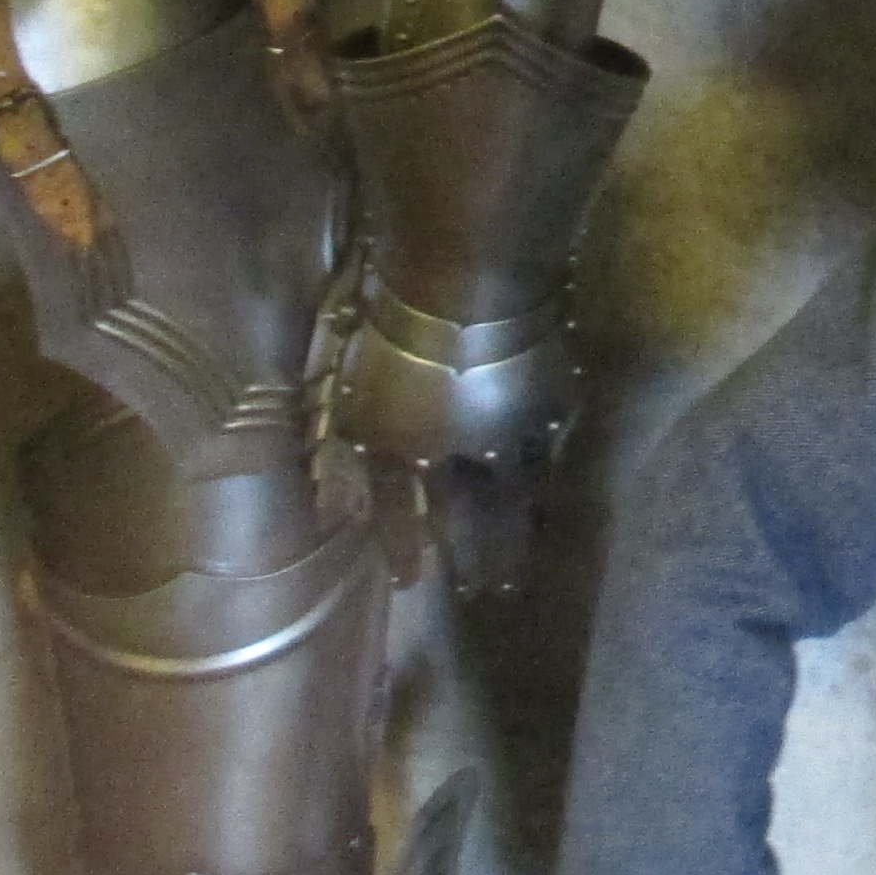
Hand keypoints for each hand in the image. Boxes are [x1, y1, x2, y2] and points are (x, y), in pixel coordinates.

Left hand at [320, 287, 570, 590]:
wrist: (462, 284)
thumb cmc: (387, 321)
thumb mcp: (341, 382)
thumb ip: (332, 441)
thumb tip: (322, 499)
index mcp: (396, 445)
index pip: (396, 509)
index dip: (400, 546)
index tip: (409, 584)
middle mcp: (452, 456)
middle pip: (463, 519)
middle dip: (470, 558)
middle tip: (481, 590)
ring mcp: (505, 436)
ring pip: (511, 501)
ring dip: (513, 541)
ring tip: (518, 574)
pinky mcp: (547, 407)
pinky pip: (549, 451)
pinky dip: (548, 478)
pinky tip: (553, 502)